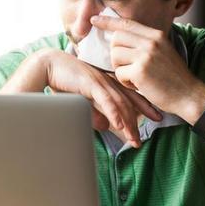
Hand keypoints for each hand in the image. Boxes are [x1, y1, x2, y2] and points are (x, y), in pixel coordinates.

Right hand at [40, 50, 161, 147]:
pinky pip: (106, 100)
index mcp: (107, 82)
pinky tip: (119, 126)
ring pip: (120, 104)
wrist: (47, 65)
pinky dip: (114, 113)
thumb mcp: (80, 101)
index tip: (157, 117)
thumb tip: (103, 126)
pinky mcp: (90, 83)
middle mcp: (107, 81)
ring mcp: (100, 81)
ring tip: (134, 139)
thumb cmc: (61, 81)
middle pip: (128, 102)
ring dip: (128, 123)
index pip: (130, 95)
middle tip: (143, 139)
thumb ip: (92, 112)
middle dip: (139, 122)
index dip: (145, 107)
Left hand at [91, 15, 204, 118]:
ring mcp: (145, 55)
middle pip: (116, 39)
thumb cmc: (174, 78)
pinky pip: (119, 73)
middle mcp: (151, 42)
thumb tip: (120, 39)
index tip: (94, 19)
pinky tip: (138, 85)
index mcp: (156, 35)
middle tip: (126, 66)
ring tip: (134, 77)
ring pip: (115, 56)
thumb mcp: (163, 52)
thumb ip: (145, 44)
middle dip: (115, 53)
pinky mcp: (140, 71)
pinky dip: (125, 82)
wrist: (189, 95)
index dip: (108, 21)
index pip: (127, 23)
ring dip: (120, 69)